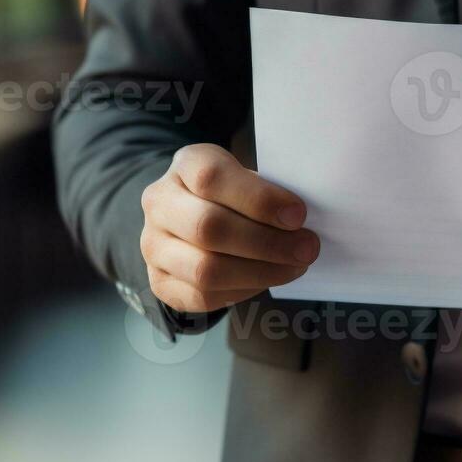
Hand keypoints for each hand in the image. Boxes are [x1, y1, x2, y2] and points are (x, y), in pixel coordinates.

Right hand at [140, 144, 319, 312]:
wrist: (189, 217)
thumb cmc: (232, 194)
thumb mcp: (247, 176)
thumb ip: (268, 192)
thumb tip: (301, 222)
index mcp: (186, 164)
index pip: (211, 178)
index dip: (259, 199)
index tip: (298, 215)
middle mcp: (160, 202)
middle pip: (209, 227)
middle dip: (267, 243)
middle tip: (307, 248)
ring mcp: (153, 245)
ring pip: (205, 269)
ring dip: (260, 272)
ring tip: (294, 267)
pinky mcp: (159, 281)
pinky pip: (202, 296)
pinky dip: (242, 291)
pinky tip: (266, 279)